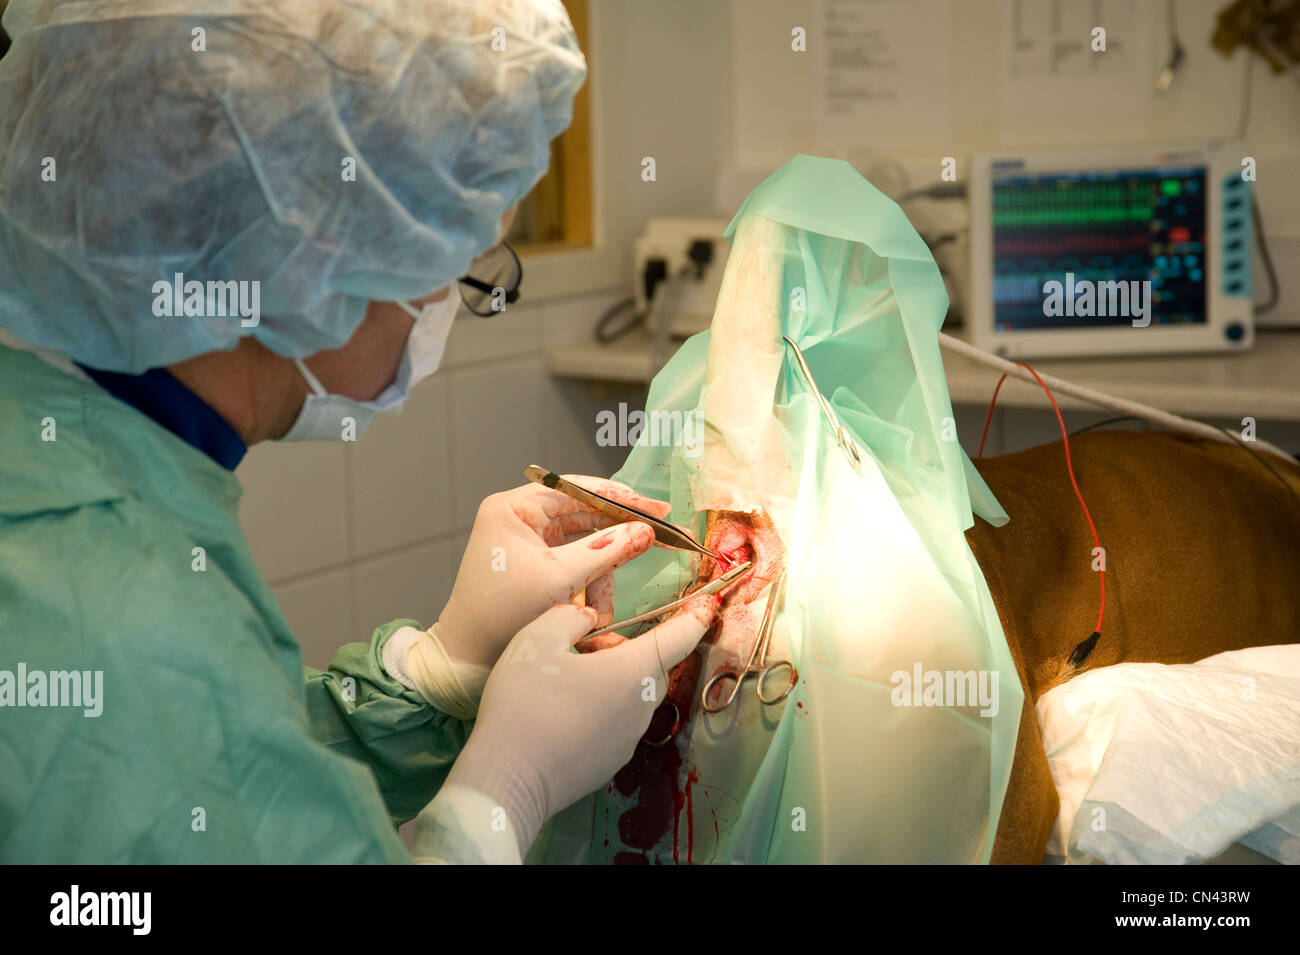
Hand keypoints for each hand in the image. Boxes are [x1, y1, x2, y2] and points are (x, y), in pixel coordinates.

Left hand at [434, 477, 671, 668]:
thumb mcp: (559, 580)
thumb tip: (645, 530)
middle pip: (585, 517)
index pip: (578, 489)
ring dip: (600, 578)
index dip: (622, 498)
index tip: (657, 510)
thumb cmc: (501, 615)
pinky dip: (587, 588)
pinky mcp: (535, 566)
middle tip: (656, 543)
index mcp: (514, 507)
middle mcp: (519, 518)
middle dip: (613, 545)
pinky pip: (575, 566)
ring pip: (585, 546)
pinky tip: (591, 615)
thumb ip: (606, 551)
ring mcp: (527, 542)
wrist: (467, 659)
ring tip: (600, 614)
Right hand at [443, 595, 718, 854]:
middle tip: (586, 642)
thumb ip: (570, 616)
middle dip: (627, 648)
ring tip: (567, 676)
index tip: (706, 602)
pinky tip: (563, 709)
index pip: (680, 637)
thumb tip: (587, 620)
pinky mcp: (610, 763)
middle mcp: (641, 708)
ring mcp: (628, 741)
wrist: (507, 780)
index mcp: (633, 672)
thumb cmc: (524, 705)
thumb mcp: (538, 638)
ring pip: (632, 696)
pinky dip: (601, 708)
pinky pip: (616, 723)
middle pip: (650, 666)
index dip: (695, 616)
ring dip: (613, 678)